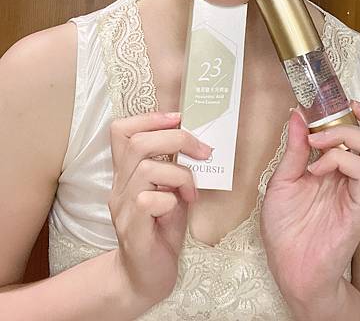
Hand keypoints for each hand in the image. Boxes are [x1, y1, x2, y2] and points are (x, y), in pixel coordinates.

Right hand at [107, 111, 211, 306]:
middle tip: (203, 152)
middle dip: (177, 139)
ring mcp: (123, 207)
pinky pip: (148, 201)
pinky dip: (171, 200)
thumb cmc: (161, 230)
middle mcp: (120, 185)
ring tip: (191, 192)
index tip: (178, 119)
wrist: (144, 278)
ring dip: (180, 175)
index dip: (149, 118)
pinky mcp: (132, 228)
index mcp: (128, 172)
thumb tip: (199, 144)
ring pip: (147, 169)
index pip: (121, 130)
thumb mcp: (171, 191)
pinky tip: (177, 210)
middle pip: (138, 143)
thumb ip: (176, 168)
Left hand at [260, 101, 359, 304]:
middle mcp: (353, 178)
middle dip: (357, 118)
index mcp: (339, 169)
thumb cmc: (286, 227)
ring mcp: (359, 193)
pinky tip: (317, 170)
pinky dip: (340, 161)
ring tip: (317, 144)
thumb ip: (294, 149)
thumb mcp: (283, 179)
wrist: (288, 268)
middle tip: (325, 121)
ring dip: (346, 136)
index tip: (337, 101)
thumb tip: (297, 114)